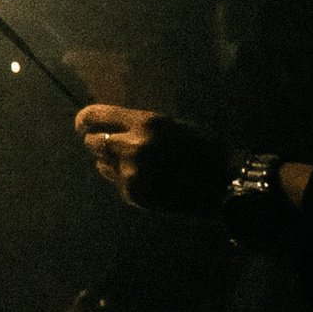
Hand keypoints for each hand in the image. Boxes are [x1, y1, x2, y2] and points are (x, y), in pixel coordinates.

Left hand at [75, 105, 234, 214]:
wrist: (229, 183)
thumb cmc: (205, 149)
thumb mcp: (173, 126)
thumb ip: (140, 126)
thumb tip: (109, 126)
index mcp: (146, 123)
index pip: (95, 116)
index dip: (85, 120)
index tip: (83, 125)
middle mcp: (133, 147)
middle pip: (93, 142)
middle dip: (99, 142)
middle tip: (114, 145)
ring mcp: (132, 174)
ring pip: (102, 164)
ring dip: (112, 162)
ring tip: (139, 164)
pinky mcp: (134, 195)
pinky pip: (117, 183)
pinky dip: (126, 180)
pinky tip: (150, 180)